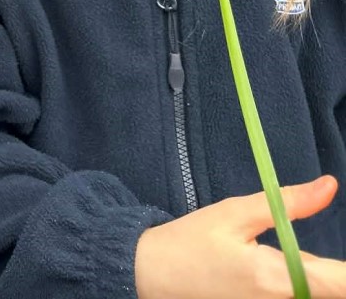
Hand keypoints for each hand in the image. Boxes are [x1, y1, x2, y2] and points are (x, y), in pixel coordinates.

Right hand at [136, 176, 345, 297]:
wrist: (149, 276)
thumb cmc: (188, 244)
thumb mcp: (234, 214)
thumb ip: (287, 203)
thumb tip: (330, 186)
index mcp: (280, 280)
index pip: (344, 283)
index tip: (343, 259)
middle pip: (332, 290)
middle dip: (332, 272)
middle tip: (298, 248)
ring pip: (312, 294)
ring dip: (310, 279)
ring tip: (276, 260)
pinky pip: (293, 298)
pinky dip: (293, 286)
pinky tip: (265, 274)